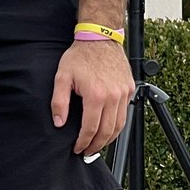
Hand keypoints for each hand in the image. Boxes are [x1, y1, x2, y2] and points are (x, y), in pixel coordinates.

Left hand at [51, 40, 134, 155]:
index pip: (90, 129)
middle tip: (88, 152)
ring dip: (109, 139)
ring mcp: (124, 93)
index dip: (83, 142)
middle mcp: (113, 96)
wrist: (100, 38)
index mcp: (96, 95)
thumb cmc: (80, 56)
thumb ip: (59, 102)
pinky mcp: (130, 89)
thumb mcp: (62, 77)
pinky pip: (125, 113)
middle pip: (107, 131)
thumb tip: (59, 122)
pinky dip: (118, 125)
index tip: (78, 149)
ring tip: (98, 145)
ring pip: (120, 125)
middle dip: (96, 145)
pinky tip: (109, 129)